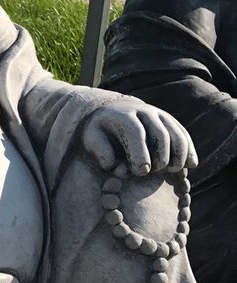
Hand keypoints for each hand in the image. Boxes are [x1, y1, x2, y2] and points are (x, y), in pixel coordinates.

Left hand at [82, 103, 196, 175]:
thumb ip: (99, 150)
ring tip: (176, 171)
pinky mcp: (170, 121)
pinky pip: (183, 134)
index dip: (140, 152)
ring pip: (176, 132)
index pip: (135, 132)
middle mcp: (145, 112)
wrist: (113, 110)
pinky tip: (190, 165)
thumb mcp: (92, 138)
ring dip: (179, 153)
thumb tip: (111, 164)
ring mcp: (160, 115)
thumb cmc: (101, 131)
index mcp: (124, 116)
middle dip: (161, 155)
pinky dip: (189, 149)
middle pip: (159, 133)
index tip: (142, 171)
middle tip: (156, 172)